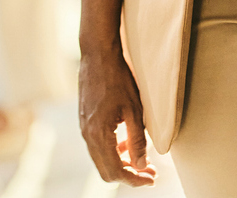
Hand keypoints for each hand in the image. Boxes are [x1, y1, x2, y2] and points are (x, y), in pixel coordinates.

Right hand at [78, 46, 154, 186]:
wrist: (97, 56)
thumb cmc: (118, 79)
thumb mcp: (134, 109)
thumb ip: (137, 140)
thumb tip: (141, 165)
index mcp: (99, 135)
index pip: (116, 171)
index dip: (135, 179)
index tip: (152, 178)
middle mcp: (87, 136)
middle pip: (106, 171)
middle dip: (129, 174)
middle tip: (150, 172)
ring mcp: (84, 130)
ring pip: (102, 160)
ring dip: (122, 163)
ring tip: (143, 158)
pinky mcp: (85, 123)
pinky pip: (98, 147)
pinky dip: (114, 151)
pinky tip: (129, 142)